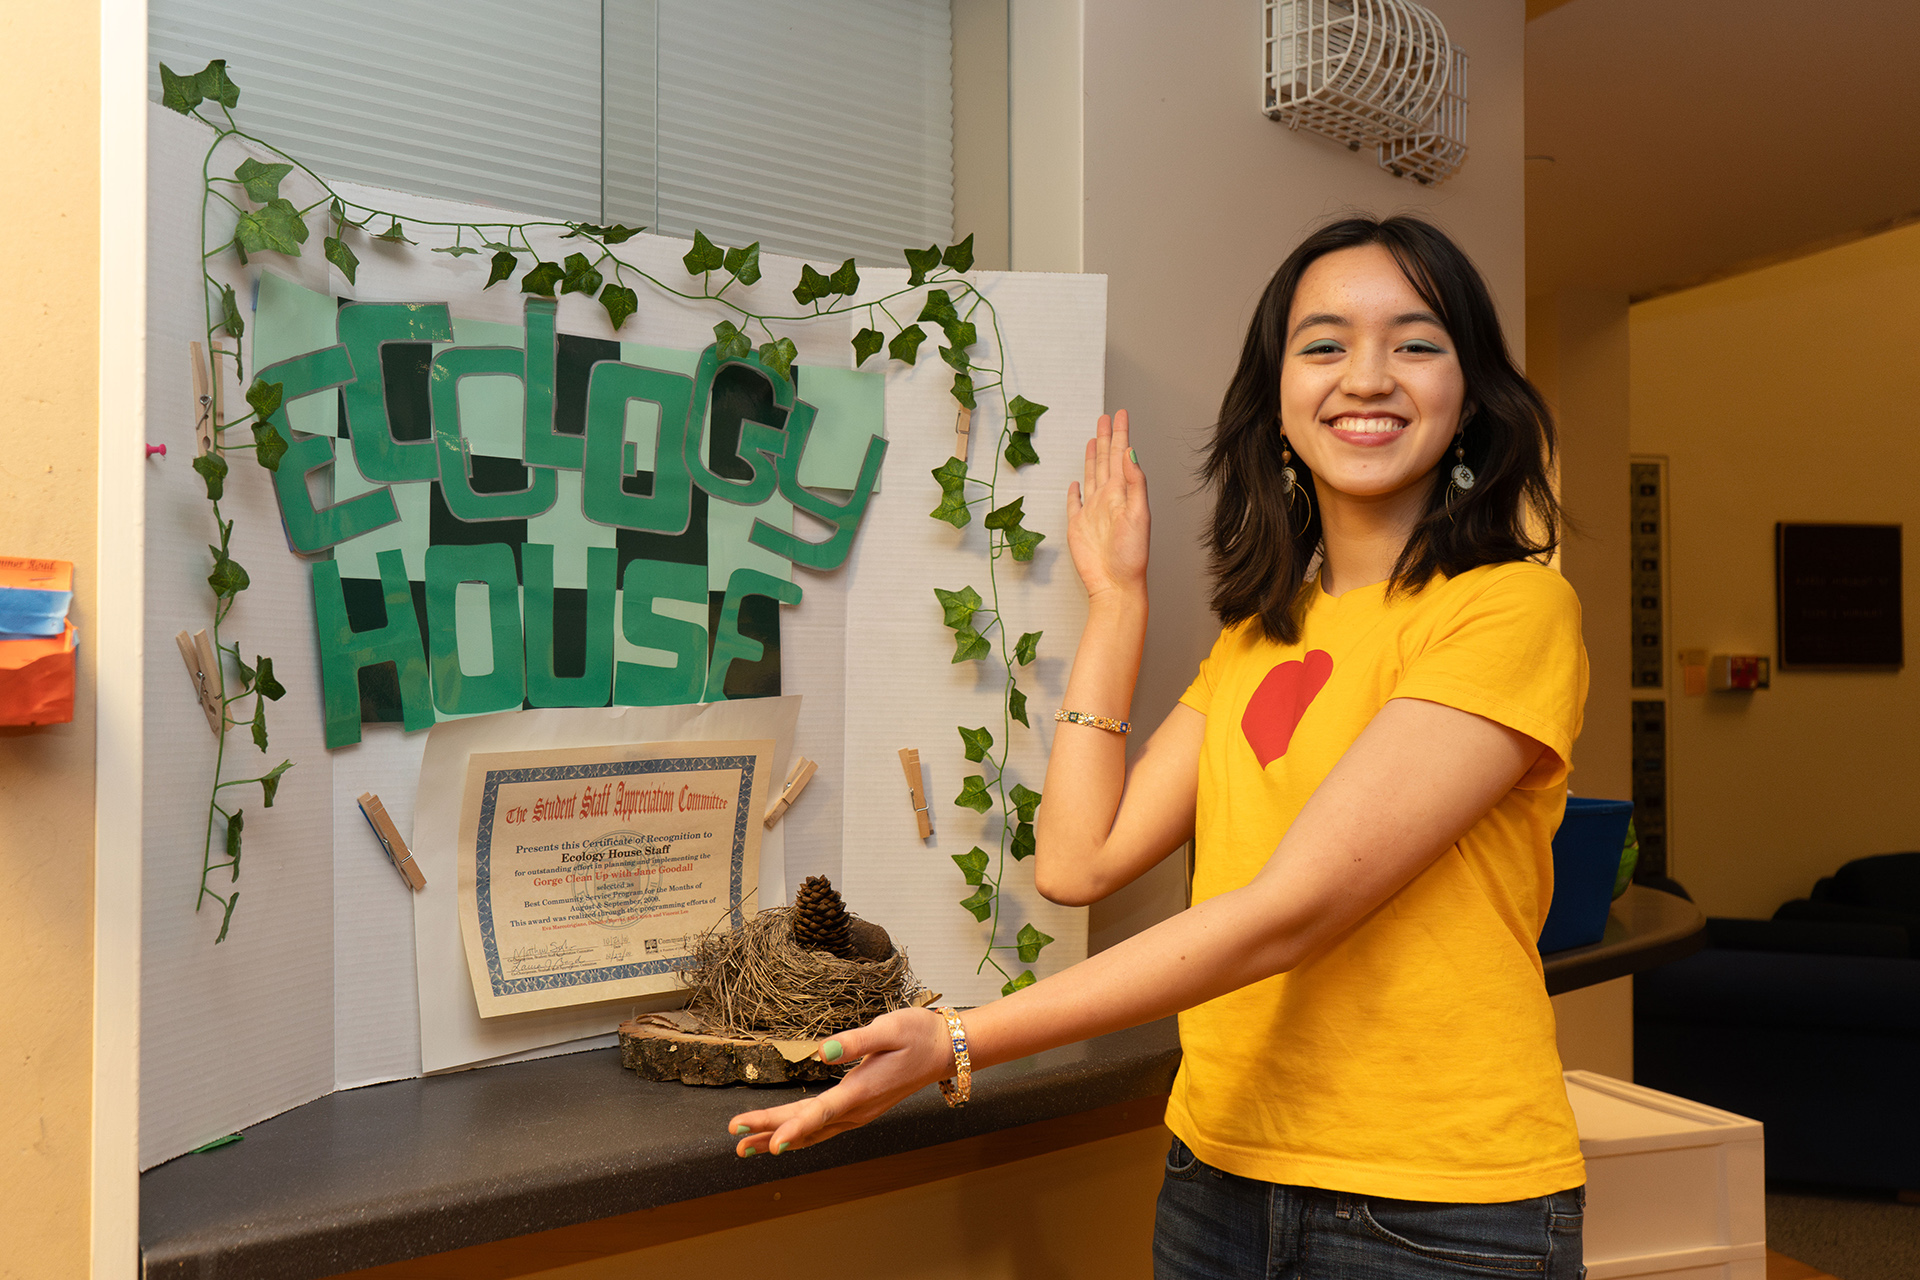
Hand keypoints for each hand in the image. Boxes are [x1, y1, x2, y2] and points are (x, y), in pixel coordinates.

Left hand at [726, 1006, 954, 1156]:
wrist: (945, 1050)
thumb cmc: (918, 1035)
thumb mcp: (889, 1028)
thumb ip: (855, 1041)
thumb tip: (822, 1051)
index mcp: (861, 1091)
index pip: (820, 1113)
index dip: (793, 1127)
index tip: (771, 1142)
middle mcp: (858, 1108)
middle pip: (808, 1125)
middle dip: (769, 1131)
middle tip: (735, 1136)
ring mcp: (859, 1112)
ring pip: (813, 1130)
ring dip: (779, 1137)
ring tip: (746, 1146)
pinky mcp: (859, 1107)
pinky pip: (823, 1126)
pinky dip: (799, 1132)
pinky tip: (784, 1135)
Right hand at [1066, 410, 1149, 602]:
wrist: (1114, 584)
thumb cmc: (1130, 555)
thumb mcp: (1138, 515)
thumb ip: (1135, 483)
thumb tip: (1130, 453)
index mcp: (1122, 493)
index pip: (1121, 456)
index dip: (1120, 434)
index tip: (1120, 414)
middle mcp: (1108, 499)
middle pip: (1105, 461)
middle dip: (1106, 438)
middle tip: (1105, 417)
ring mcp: (1092, 512)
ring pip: (1091, 476)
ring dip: (1092, 457)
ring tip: (1093, 439)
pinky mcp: (1078, 526)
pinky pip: (1074, 503)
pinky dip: (1075, 491)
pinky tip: (1076, 482)